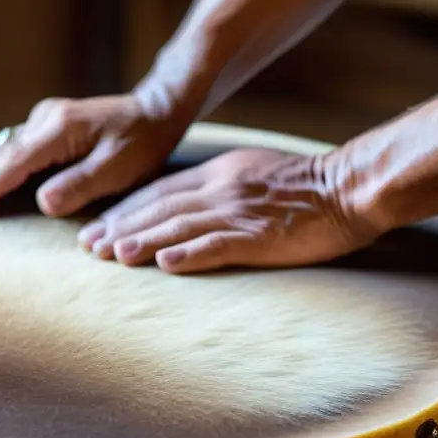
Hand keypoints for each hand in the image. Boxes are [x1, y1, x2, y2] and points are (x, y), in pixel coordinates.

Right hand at [0, 93, 189, 219]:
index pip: (12, 164)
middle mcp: (42, 120)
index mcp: (59, 129)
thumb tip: (42, 201)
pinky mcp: (42, 128)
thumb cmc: (143, 143)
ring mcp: (39, 121)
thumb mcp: (121, 168)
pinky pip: (4, 152)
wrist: (155, 109)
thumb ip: (82, 184)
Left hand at [76, 148, 374, 273]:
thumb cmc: (305, 186)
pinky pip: (218, 245)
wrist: (349, 188)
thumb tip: (186, 206)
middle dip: (121, 227)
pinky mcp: (261, 236)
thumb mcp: (252, 172)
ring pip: (180, 226)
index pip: (159, 191)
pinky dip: (189, 255)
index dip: (125, 210)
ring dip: (142, 240)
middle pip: (160, 208)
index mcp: (218, 173)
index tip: (98, 226)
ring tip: (112, 256)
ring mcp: (240, 212)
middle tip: (89, 248)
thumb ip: (219, 185)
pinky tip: (164, 265)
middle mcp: (221, 189)